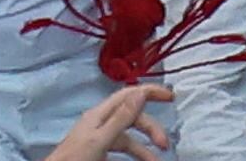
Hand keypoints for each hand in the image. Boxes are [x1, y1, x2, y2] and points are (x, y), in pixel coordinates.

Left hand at [45, 84, 172, 160]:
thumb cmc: (75, 159)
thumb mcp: (100, 139)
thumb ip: (121, 117)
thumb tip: (141, 92)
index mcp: (100, 114)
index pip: (129, 94)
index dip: (151, 92)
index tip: (171, 97)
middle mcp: (101, 123)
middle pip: (133, 118)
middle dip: (151, 129)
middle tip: (164, 144)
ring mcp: (100, 139)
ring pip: (129, 138)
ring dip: (144, 149)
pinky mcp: (98, 153)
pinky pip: (121, 150)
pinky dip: (133, 155)